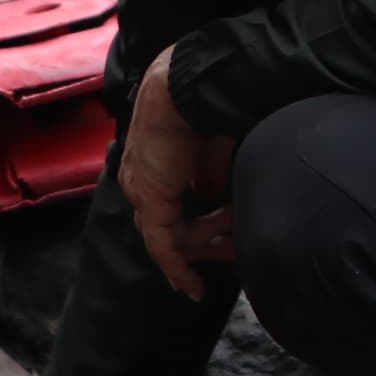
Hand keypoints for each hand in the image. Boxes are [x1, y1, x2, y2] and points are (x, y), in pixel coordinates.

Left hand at [121, 49, 237, 298]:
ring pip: (168, 237)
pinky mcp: (150, 199)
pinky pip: (162, 245)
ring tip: (236, 243)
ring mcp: (141, 190)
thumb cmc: (205, 106)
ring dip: (205, 245)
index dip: (190, 231)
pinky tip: (194, 288)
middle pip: (165, 227)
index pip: (165, 207)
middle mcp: (139, 179)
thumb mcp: (212, 150)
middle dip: (202, 243)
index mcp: (151, 163)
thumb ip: (210, 176)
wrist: (189, 87)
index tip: (213, 245)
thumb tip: (214, 198)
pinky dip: (178, 268)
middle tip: (232, 253)